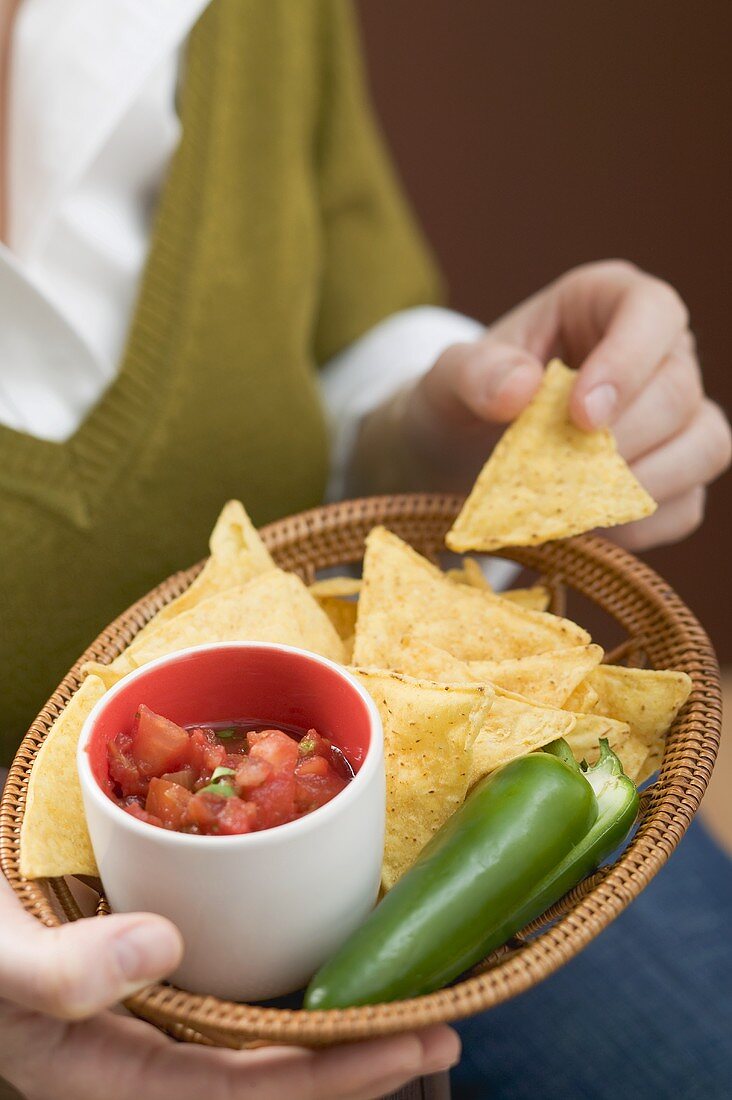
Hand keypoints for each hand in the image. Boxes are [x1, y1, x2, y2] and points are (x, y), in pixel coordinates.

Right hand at [0, 877, 458, 1099]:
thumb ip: (62, 971)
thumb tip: (164, 947)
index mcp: (113, 1077)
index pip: (242, 1093)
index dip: (329, 1076)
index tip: (407, 1044)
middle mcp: (146, 1063)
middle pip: (269, 1085)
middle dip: (358, 1068)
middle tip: (441, 1033)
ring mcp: (153, 1030)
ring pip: (261, 1052)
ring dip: (337, 1038)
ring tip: (409, 1013)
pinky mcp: (157, 994)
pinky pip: (239, 1011)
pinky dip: (294, 998)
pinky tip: (329, 976)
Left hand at [358, 260, 729, 550]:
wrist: (459, 460)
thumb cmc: (462, 404)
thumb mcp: (446, 382)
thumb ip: (472, 374)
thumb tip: (520, 387)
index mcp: (606, 302)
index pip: (652, 311)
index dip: (628, 362)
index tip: (582, 415)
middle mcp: (657, 354)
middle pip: (679, 389)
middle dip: (623, 438)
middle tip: (563, 472)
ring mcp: (674, 418)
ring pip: (705, 445)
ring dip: (644, 484)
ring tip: (575, 503)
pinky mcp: (674, 479)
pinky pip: (685, 506)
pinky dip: (641, 526)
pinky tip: (587, 528)